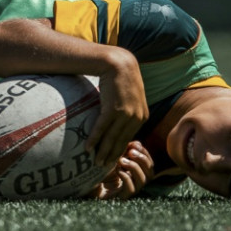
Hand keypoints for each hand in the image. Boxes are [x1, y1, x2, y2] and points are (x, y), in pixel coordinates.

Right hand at [88, 48, 148, 165]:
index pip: (129, 137)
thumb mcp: (131, 97)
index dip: (120, 150)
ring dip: (103, 151)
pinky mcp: (113, 109)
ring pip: (112, 138)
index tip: (113, 159)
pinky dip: (94, 139)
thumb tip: (120, 121)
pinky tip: (88, 147)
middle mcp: (136, 118)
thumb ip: (129, 110)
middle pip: (121, 141)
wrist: (119, 63)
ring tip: (96, 162)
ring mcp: (125, 114)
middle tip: (103, 166)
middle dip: (112, 155)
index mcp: (142, 116)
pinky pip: (102, 128)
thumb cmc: (122, 79)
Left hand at [93, 141, 153, 199]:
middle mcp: (135, 183)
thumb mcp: (112, 158)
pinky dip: (126, 177)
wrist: (85, 186)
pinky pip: (131, 189)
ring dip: (134, 167)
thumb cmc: (98, 171)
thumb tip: (135, 143)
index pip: (149, 164)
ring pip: (143, 181)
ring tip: (122, 160)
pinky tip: (118, 170)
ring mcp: (129, 192)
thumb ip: (124, 151)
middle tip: (131, 152)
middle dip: (142, 160)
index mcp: (136, 174)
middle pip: (150, 173)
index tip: (136, 144)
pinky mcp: (121, 198)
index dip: (144, 153)